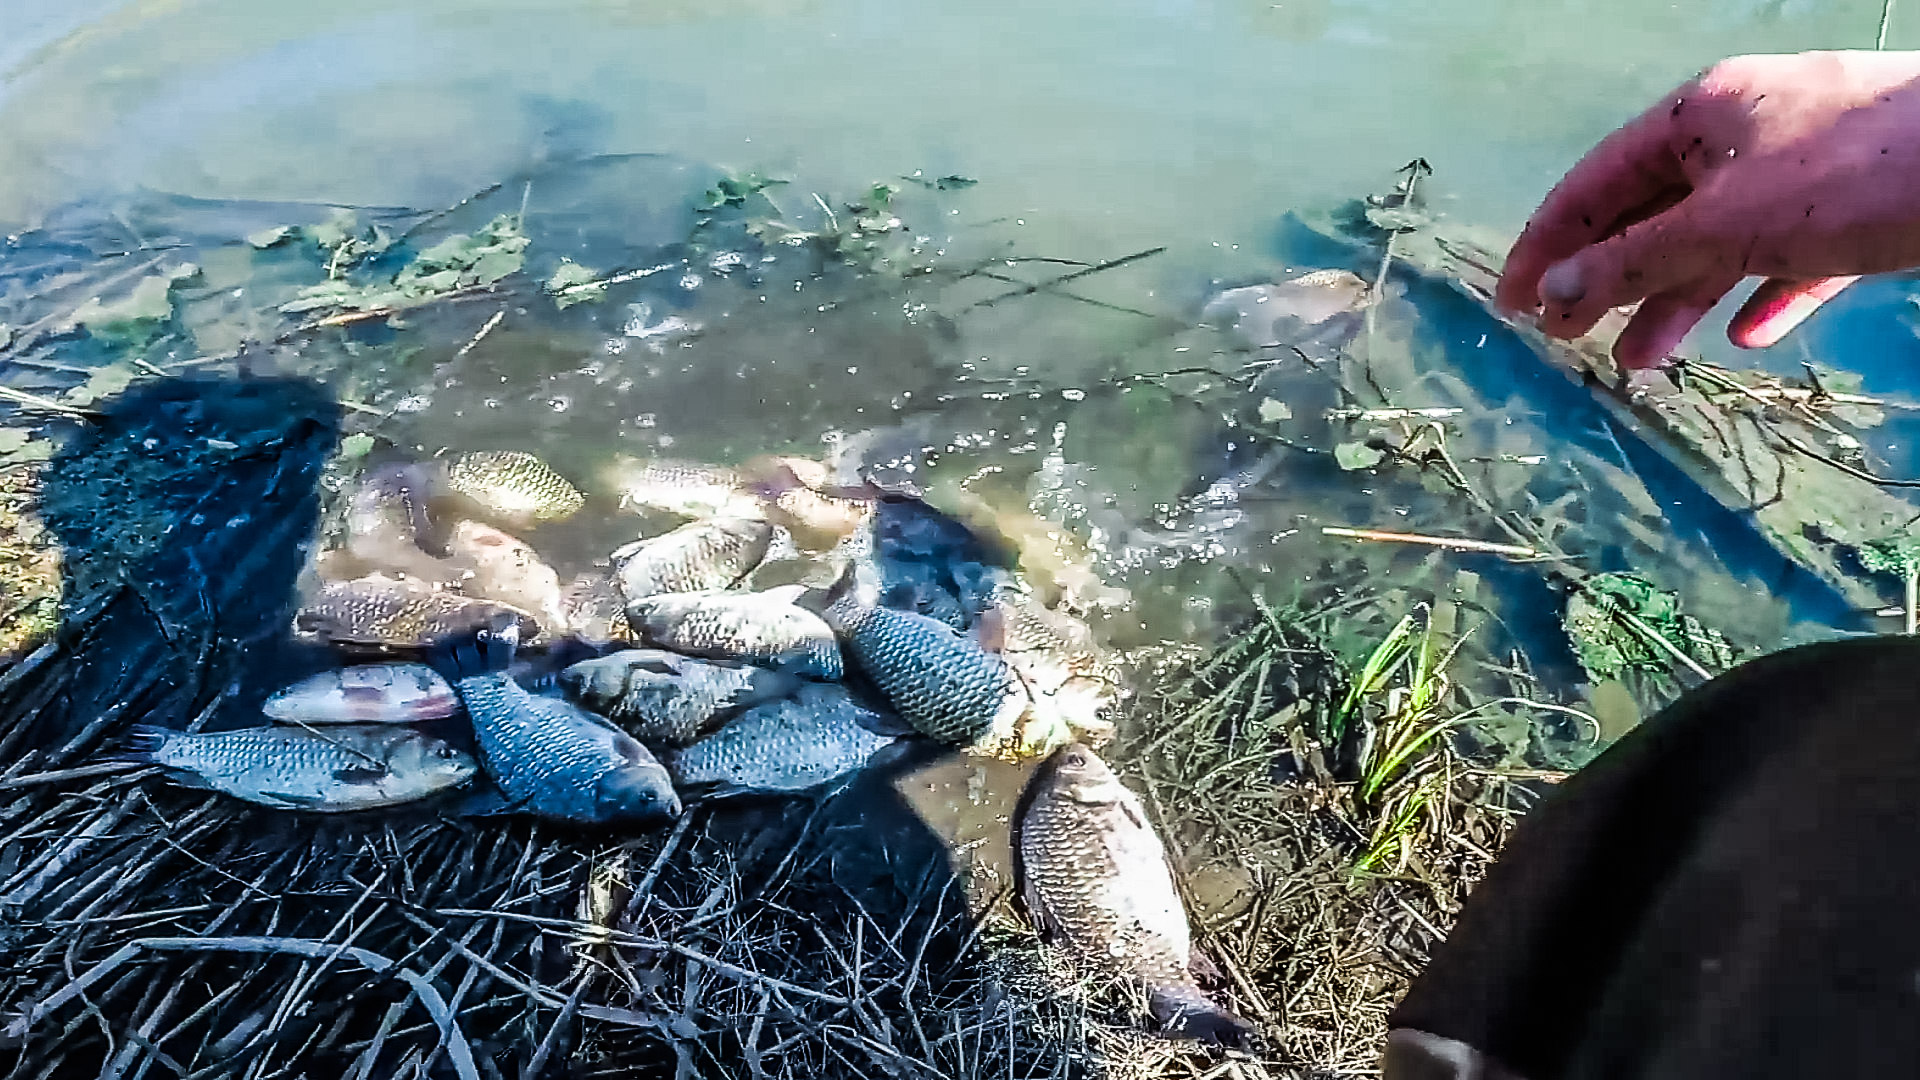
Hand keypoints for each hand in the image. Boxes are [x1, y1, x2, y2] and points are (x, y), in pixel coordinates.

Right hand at [1498, 50, 1919, 368]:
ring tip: (1641, 363)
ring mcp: (1803, 172)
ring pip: (1716, 243)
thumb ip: (1635, 259)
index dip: (1547, 243)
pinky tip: (1745, 336)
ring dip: (1674, 302)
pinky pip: (1789, 261)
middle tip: (1567, 341)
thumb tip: (1553, 292)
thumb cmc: (1849, 176)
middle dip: (1610, 280)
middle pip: (1653, 214)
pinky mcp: (1858, 210)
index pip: (1596, 182)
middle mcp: (1745, 137)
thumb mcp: (1727, 221)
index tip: (1511, 304)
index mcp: (1700, 115)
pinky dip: (1760, 297)